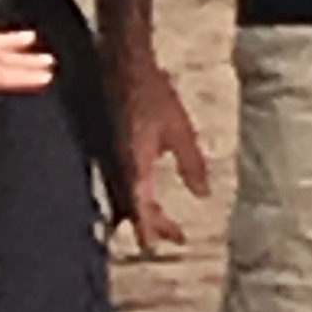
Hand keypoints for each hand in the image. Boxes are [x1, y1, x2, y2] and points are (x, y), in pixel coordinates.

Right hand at [113, 55, 209, 253]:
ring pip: (123, 196)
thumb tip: (203, 194)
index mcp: (135, 165)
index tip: (158, 246)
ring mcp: (110, 157)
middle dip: (152, 224)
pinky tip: (146, 193)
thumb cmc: (152, 94)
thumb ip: (191, 164)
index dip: (149, 229)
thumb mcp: (181, 130)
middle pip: (131, 207)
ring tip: (165, 223)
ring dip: (143, 211)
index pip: (140, 208)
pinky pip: (119, 181)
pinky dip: (134, 194)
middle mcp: (117, 166)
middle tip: (176, 236)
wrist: (122, 65)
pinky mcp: (109, 148)